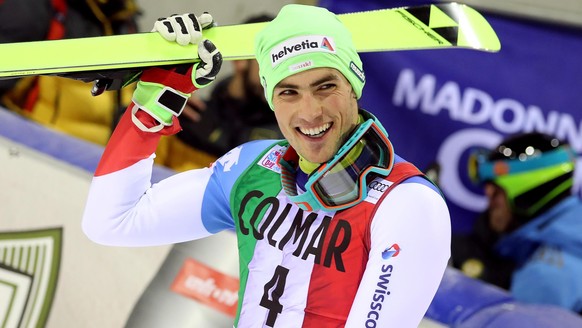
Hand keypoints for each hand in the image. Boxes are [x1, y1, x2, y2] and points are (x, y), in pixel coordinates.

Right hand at [131, 13, 221, 131]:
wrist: (164, 89)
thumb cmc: (185, 83)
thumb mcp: (205, 75)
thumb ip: (212, 61)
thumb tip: (206, 43)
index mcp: (198, 43)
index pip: (203, 24)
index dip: (205, 20)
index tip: (207, 21)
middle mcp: (185, 36)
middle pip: (190, 19)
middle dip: (193, 26)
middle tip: (193, 40)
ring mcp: (171, 35)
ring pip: (176, 19)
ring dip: (181, 27)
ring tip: (181, 42)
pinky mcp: (157, 37)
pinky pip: (161, 24)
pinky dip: (166, 28)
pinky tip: (171, 38)